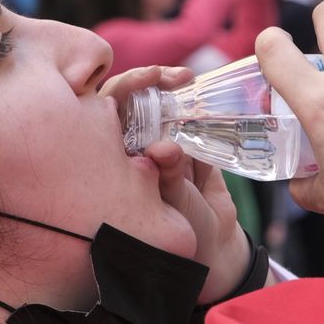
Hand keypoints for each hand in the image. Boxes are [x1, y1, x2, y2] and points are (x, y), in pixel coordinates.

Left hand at [100, 66, 250, 298]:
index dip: (126, 88)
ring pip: (159, 103)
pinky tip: (202, 92)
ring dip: (171, 88)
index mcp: (118, 156)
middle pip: (133, 99)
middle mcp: (135, 145)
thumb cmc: (181, 230)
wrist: (213, 246)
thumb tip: (162, 148)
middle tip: (173, 77)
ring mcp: (161, 141)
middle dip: (149, 80)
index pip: (109, 111)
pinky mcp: (188, 142)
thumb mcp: (171, 205)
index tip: (148, 78)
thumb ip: (167, 176)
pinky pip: (188, 116)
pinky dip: (195, 101)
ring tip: (186, 80)